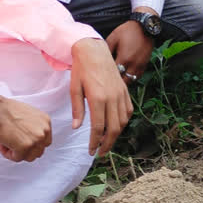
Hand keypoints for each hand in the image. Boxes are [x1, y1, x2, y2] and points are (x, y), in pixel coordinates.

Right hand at [0, 93, 51, 161]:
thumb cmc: (6, 110)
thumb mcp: (28, 115)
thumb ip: (33, 126)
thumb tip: (30, 137)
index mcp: (46, 121)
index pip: (45, 141)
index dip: (32, 143)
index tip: (21, 140)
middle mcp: (44, 131)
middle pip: (39, 151)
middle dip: (26, 149)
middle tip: (12, 142)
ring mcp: (36, 139)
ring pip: (29, 157)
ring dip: (17, 152)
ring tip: (6, 142)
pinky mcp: (25, 147)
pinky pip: (17, 158)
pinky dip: (8, 154)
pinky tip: (1, 143)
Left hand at [70, 38, 132, 155]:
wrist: (94, 50)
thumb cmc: (81, 68)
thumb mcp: (74, 88)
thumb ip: (77, 109)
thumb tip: (77, 127)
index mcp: (98, 98)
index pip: (99, 128)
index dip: (95, 142)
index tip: (91, 151)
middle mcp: (112, 97)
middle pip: (114, 128)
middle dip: (107, 144)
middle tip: (100, 152)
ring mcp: (121, 94)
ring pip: (123, 121)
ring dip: (116, 135)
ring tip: (107, 142)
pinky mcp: (125, 90)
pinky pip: (128, 110)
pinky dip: (124, 121)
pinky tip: (117, 126)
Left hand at [105, 20, 152, 83]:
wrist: (145, 27)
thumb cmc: (128, 31)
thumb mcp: (113, 37)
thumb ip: (106, 49)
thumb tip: (98, 58)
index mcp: (124, 59)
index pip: (113, 74)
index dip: (106, 76)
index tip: (100, 76)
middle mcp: (133, 65)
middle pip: (122, 81)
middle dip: (114, 81)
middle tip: (107, 80)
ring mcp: (140, 66)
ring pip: (131, 81)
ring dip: (123, 81)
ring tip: (115, 79)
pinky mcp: (145, 65)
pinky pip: (137, 77)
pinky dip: (131, 78)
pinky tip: (125, 74)